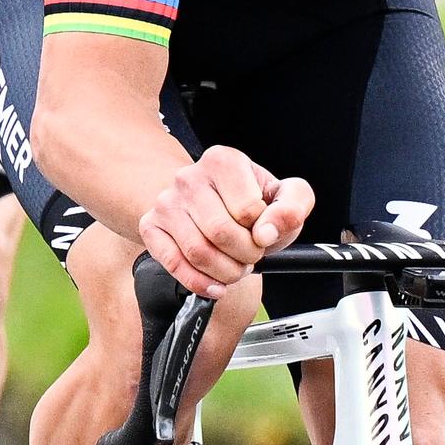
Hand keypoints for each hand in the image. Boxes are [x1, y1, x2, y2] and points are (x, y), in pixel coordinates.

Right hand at [139, 145, 314, 297]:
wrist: (214, 203)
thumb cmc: (251, 201)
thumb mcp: (285, 197)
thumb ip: (293, 206)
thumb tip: (267, 232)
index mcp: (223, 160)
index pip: (248, 209)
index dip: (262, 231)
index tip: (262, 232)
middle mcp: (188, 177)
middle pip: (220, 233)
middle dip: (245, 256)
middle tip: (251, 255)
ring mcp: (166, 202)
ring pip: (198, 252)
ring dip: (225, 272)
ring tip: (235, 266)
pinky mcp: (151, 226)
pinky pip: (174, 264)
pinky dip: (200, 283)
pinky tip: (215, 284)